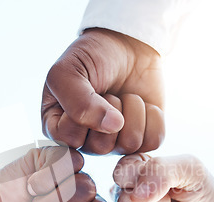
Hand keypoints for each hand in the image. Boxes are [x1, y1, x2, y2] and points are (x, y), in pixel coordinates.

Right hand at [42, 28, 164, 154]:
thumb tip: (113, 126)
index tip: (82, 92)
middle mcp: (86, 141)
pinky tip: (142, 104)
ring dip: (132, 110)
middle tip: (107, 92)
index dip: (79, 116)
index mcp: (60, 127)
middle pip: (101, 147)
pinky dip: (152, 117)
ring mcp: (115, 142)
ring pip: (130, 144)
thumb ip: (78, 102)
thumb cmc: (91, 56)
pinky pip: (153, 141)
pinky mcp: (142, 137)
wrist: (127, 42)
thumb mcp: (69, 71)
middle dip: (110, 109)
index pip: (69, 141)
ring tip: (124, 95)